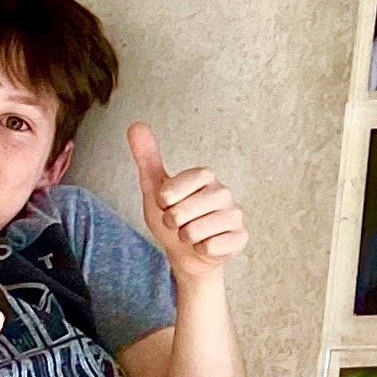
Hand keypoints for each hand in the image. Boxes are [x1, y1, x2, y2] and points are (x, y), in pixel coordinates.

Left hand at [129, 122, 247, 285]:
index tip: (166, 204)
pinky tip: (206, 245)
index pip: (170, 191)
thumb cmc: (173, 218)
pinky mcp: (240, 237)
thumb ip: (147, 157)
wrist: (187, 252)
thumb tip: (136, 124)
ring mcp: (234, 215)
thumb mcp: (155, 188)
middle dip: (172, 224)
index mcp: (204, 176)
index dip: (162, 202)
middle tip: (179, 223)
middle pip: (181, 213)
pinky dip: (201, 250)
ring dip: (186, 238)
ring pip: (194, 232)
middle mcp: (224, 192)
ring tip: (192, 235)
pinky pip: (210, 247)